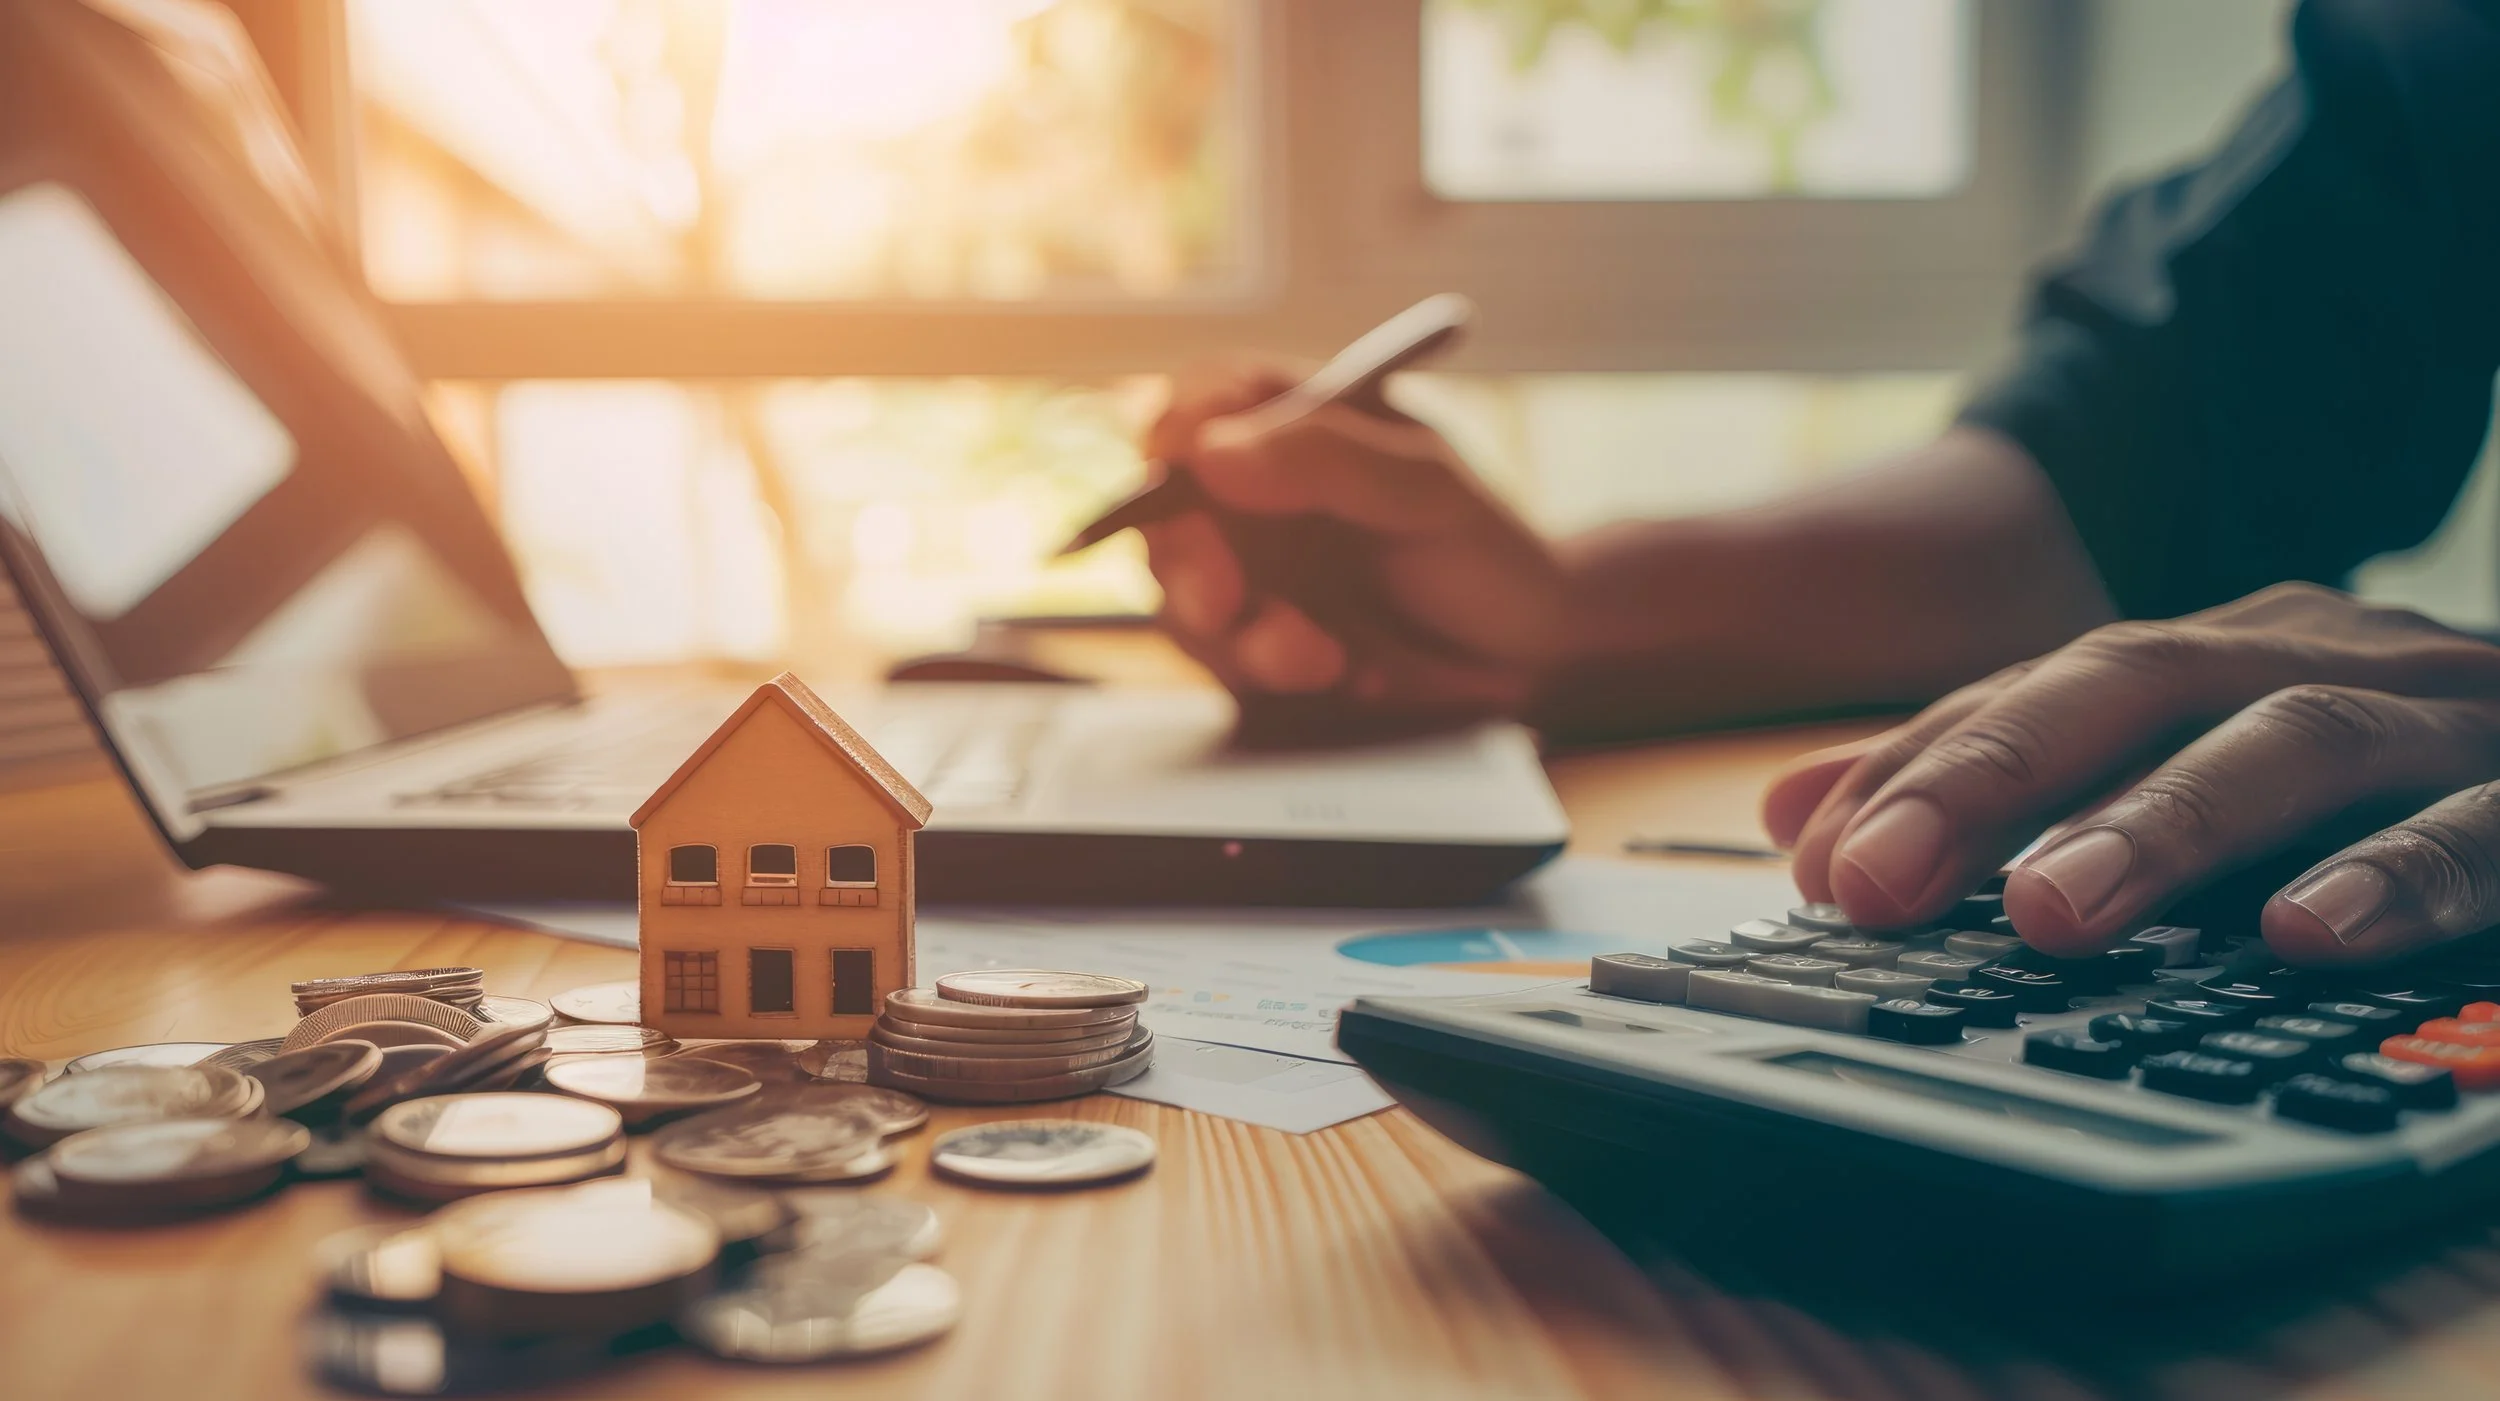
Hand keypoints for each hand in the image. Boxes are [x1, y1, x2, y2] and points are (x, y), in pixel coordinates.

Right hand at [1140, 360, 1565, 725]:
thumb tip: (1210, 452)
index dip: (1172, 431)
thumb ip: (1325, 461)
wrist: (1532, 654)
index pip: (1200, 401)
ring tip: (1319, 656)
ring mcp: (1255, 571)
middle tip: (1225, 600)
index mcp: (1293, 422)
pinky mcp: (1260, 643)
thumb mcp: (1426, 490)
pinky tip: (1342, 671)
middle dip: (1188, 562)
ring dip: (1239, 637)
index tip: (1178, 467)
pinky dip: (1270, 674)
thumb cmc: (1490, 549)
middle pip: (1167, 511)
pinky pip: (1222, 661)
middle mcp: (1258, 494)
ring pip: (1185, 598)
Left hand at [1760, 583, 2499, 963]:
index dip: (1925, 769)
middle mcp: (2321, 659)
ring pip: (2295, 741)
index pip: (2044, 693)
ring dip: (2165, 824)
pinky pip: (2482, 828)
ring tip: (2053, 910)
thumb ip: (2012, 790)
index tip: (1822, 865)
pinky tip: (2306, 934)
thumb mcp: (2192, 771)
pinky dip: (2396, 877)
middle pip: (2139, 684)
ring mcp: (2445, 718)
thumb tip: (1802, 817)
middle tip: (1883, 881)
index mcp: (2226, 655)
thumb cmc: (2392, 778)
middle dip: (1996, 778)